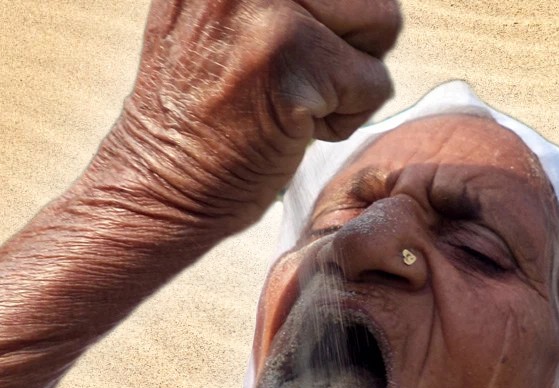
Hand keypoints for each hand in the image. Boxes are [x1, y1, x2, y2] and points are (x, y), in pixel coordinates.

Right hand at [102, 0, 401, 233]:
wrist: (159, 183)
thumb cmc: (209, 108)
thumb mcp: (229, 12)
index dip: (337, 20)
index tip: (279, 53)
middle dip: (352, 45)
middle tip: (287, 80)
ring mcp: (265, 6)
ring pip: (382, 24)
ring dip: (351, 78)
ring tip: (286, 98)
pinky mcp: (293, 58)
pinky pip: (376, 83)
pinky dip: (346, 119)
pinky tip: (288, 127)